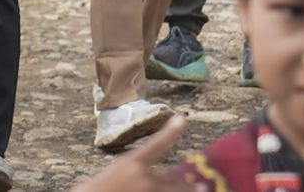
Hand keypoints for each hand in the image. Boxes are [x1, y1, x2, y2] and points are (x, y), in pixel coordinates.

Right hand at [71, 116, 188, 190]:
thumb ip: (137, 171)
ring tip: (199, 191)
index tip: (182, 119)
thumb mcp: (118, 172)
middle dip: (188, 188)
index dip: (171, 132)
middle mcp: (143, 178)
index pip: (156, 144)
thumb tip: (159, 177)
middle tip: (203, 188)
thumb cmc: (100, 187)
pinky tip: (171, 191)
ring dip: (182, 191)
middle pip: (174, 183)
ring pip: (172, 191)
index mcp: (132, 163)